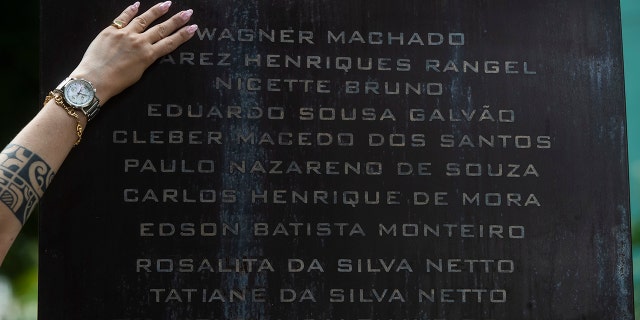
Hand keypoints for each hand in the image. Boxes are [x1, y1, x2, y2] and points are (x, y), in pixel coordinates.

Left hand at [69, 1, 196, 104]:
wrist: (94, 80)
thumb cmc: (116, 82)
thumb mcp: (138, 74)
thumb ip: (145, 59)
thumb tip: (148, 50)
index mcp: (148, 56)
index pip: (170, 43)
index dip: (183, 35)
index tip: (193, 28)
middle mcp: (139, 42)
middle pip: (161, 29)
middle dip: (176, 20)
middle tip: (187, 12)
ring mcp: (125, 34)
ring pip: (144, 19)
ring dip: (157, 11)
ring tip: (167, 4)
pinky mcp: (110, 31)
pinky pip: (122, 18)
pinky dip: (130, 10)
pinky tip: (137, 4)